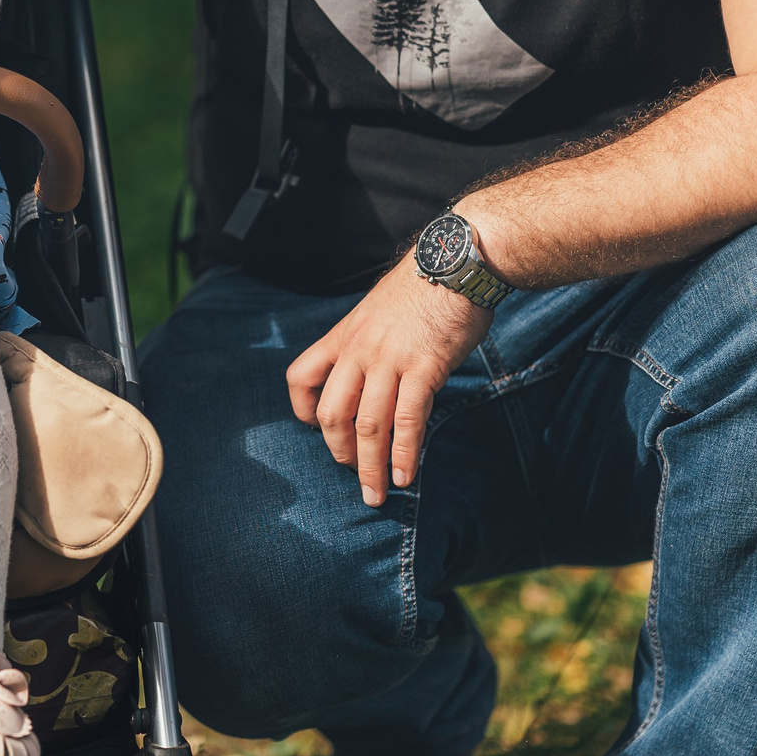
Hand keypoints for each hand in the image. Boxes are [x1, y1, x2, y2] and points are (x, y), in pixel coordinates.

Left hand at [286, 261, 489, 506]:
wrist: (456, 261)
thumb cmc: (425, 286)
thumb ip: (370, 341)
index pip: (301, 377)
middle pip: (331, 413)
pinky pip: (407, 420)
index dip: (303, 411)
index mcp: (344, 336)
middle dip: (340, 452)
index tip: (316, 430)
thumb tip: (376, 372)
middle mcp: (359, 351)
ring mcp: (390, 360)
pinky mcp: (423, 367)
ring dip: (370, 467)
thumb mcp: (380, 309)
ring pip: (368, 425)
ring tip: (377, 495)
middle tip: (355, 476)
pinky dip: (404, 454)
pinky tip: (406, 475)